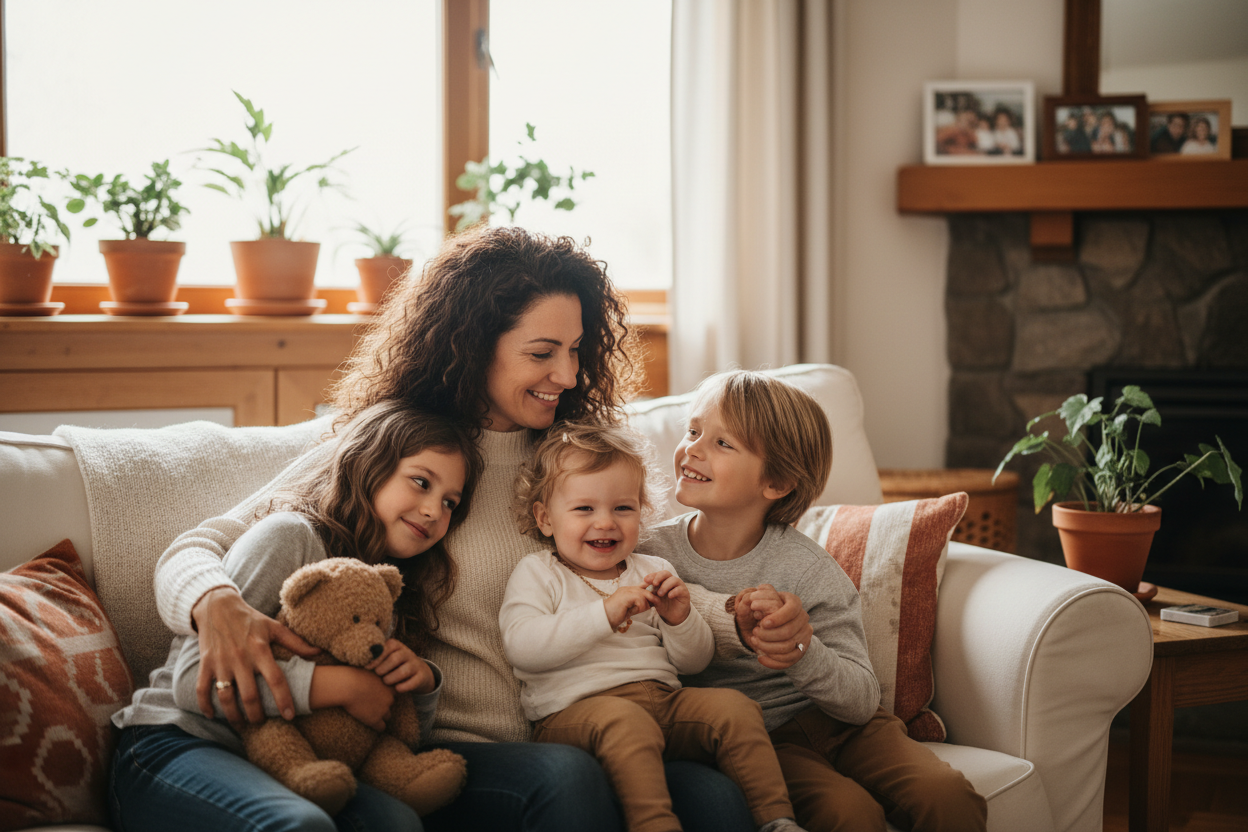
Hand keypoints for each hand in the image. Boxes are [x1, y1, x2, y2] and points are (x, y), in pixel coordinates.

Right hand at [192, 586, 319, 725]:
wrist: (218, 606)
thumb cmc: (250, 619)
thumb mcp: (274, 627)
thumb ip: (296, 642)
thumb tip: (319, 652)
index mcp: (260, 649)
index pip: (275, 679)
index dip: (284, 700)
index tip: (290, 716)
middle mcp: (240, 657)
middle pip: (250, 695)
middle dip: (257, 715)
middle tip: (262, 724)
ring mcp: (221, 662)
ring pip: (226, 697)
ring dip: (233, 716)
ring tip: (241, 725)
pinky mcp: (205, 663)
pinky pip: (202, 689)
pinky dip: (205, 706)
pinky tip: (213, 716)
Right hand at [311, 665, 393, 730]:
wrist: (347, 686)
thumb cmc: (353, 674)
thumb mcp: (368, 669)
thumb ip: (373, 672)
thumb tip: (371, 669)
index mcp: (389, 686)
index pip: (393, 691)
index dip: (385, 692)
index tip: (376, 692)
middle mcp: (389, 698)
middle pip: (390, 703)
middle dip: (383, 703)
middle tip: (372, 702)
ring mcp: (383, 710)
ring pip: (387, 716)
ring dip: (380, 715)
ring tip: (370, 713)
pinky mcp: (374, 720)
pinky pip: (381, 727)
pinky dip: (377, 726)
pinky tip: (369, 723)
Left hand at [367, 639, 434, 693]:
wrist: (418, 672)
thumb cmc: (393, 666)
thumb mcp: (385, 658)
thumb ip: (373, 658)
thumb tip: (356, 662)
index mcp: (396, 646)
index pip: (387, 647)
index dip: (376, 658)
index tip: (367, 667)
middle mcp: (407, 653)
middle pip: (395, 658)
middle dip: (384, 668)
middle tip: (377, 674)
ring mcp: (416, 664)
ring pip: (405, 670)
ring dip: (392, 678)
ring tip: (386, 681)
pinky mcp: (422, 676)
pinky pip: (413, 682)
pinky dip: (404, 686)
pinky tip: (397, 689)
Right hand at [603, 585, 652, 629]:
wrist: (604, 617)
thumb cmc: (615, 615)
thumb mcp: (630, 609)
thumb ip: (638, 605)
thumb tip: (650, 604)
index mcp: (627, 590)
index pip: (642, 587)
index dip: (650, 592)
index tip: (655, 600)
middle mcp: (627, 589)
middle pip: (645, 589)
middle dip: (652, 597)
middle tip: (657, 603)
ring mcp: (626, 591)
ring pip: (643, 594)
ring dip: (645, 604)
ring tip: (640, 610)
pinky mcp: (625, 596)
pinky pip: (639, 599)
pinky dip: (641, 606)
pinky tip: (636, 611)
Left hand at [641, 570, 690, 624]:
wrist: (673, 617)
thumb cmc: (664, 606)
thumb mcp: (655, 601)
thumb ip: (650, 595)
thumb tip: (642, 590)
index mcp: (663, 581)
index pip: (658, 574)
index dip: (652, 575)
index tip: (645, 580)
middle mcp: (672, 582)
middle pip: (666, 573)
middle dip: (659, 577)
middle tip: (654, 584)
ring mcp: (679, 586)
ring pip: (674, 580)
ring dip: (665, 585)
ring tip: (660, 594)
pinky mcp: (685, 593)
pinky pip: (680, 589)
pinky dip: (674, 591)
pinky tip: (669, 596)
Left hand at [745, 586, 811, 669]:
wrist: (768, 624)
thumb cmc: (761, 609)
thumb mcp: (758, 599)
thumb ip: (756, 597)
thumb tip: (754, 595)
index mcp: (794, 602)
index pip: (792, 608)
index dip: (778, 617)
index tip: (763, 622)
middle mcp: (802, 618)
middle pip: (789, 630)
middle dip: (768, 635)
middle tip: (754, 632)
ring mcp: (804, 634)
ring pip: (788, 646)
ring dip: (768, 647)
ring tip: (755, 642)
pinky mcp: (801, 650)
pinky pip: (789, 660)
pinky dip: (773, 661)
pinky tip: (760, 658)